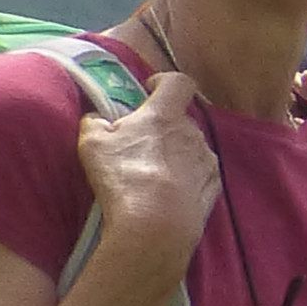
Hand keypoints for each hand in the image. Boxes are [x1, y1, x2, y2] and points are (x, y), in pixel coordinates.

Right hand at [75, 71, 217, 272]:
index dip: (164, 81)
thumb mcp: (92, 143)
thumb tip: (98, 118)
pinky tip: (167, 192)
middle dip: (162, 126)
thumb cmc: (123, 176)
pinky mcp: (214, 187)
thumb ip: (95, 122)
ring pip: (191, 147)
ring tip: (151, 173)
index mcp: (166, 115)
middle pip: (181, 119)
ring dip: (174, 153)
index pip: (178, 82)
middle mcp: (193, 133)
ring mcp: (207, 161)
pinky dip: (186, 177)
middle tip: (138, 142)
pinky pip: (199, 173)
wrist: (157, 224)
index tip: (149, 88)